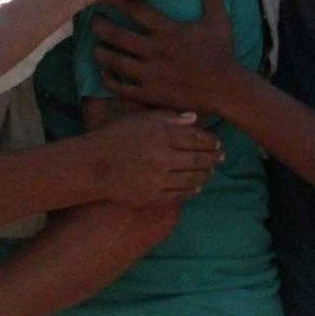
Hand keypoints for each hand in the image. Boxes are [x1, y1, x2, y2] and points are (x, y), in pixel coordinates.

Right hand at [83, 108, 220, 205]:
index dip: (211, 141)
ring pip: (192, 179)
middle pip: (198, 159)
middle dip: (213, 158)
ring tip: (211, 171)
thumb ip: (168, 117)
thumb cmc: (115, 137)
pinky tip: (196, 187)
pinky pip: (179, 195)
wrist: (93, 165)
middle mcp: (163, 158)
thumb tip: (195, 118)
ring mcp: (159, 180)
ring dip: (205, 175)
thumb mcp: (139, 119)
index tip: (217, 142)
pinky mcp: (153, 197)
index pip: (196, 139)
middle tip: (222, 157)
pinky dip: (191, 190)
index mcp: (161, 136)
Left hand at [92, 0, 248, 118]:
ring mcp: (151, 73)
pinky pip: (122, 87)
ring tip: (95, 48)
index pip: (137, 10)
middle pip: (118, 36)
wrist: (227, 89)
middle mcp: (155, 50)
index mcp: (168, 30)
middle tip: (92, 22)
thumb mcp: (219, 19)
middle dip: (101, 27)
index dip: (119, 1)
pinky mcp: (150, 93)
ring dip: (101, 54)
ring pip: (115, 62)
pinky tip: (105, 74)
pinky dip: (110, 80)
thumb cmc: (221, 52)